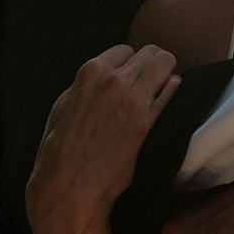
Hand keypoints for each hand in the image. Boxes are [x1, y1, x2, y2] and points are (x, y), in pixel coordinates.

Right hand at [26, 44, 179, 233]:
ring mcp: (132, 99)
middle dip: (152, 65)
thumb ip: (87, 84)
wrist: (68, 184)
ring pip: (166, 63)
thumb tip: (105, 72)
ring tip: (161, 87)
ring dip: (165, 74)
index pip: (126, 50)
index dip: (129, 64)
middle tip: (151, 81)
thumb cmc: (62, 146)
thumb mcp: (65, 104)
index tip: (131, 77)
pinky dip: (172, 90)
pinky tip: (167, 97)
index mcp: (91, 72)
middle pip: (151, 52)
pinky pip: (172, 90)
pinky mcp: (146, 121)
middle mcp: (113, 80)